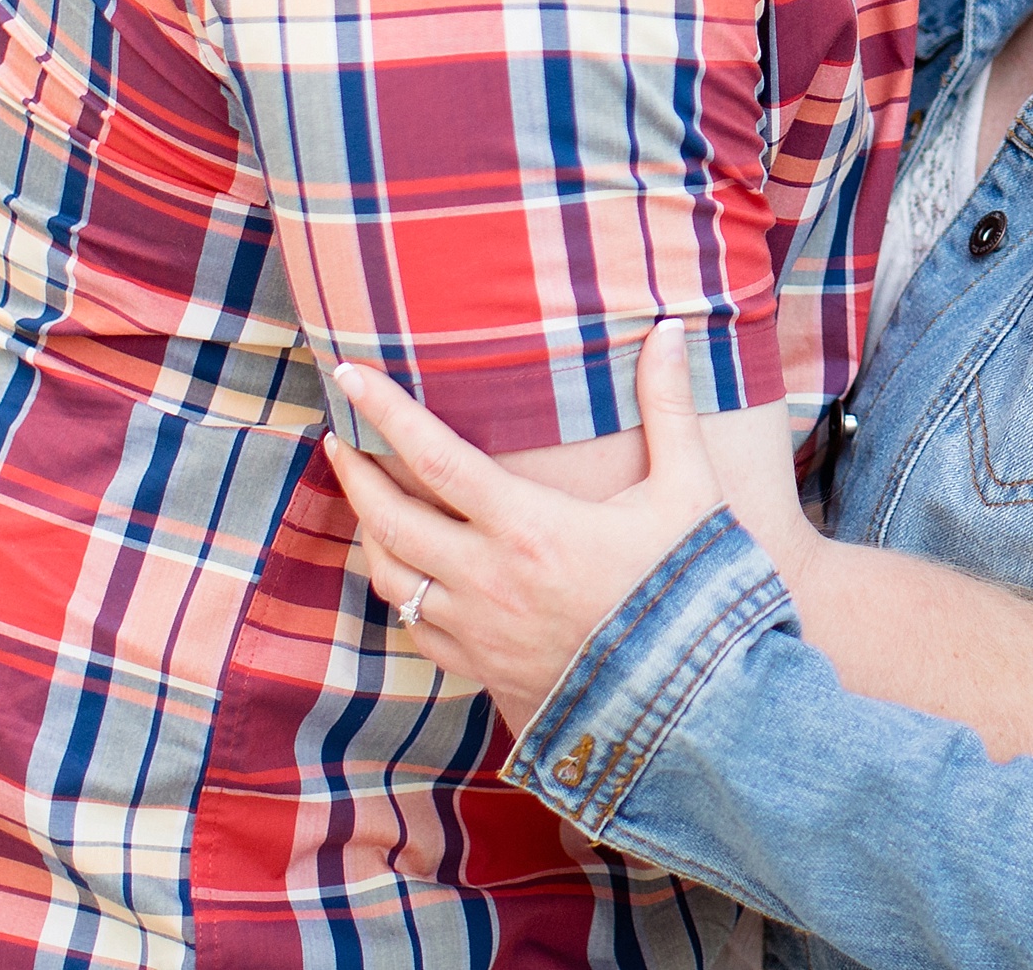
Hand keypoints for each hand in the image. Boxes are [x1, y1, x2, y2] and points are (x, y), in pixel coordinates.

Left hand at [324, 321, 729, 732]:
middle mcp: (487, 578)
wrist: (693, 700)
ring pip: (391, 575)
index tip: (351, 376)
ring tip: (366, 499)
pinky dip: (401, 590)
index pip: (435, 457)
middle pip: (389, 517)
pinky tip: (409, 573)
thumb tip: (672, 332)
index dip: (386, 412)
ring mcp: (476, 631)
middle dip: (355, 471)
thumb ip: (670, 407)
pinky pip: (415, 626)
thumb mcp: (689, 490)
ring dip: (370, 531)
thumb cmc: (690, 589)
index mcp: (530, 526)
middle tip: (340, 435)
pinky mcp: (480, 670)